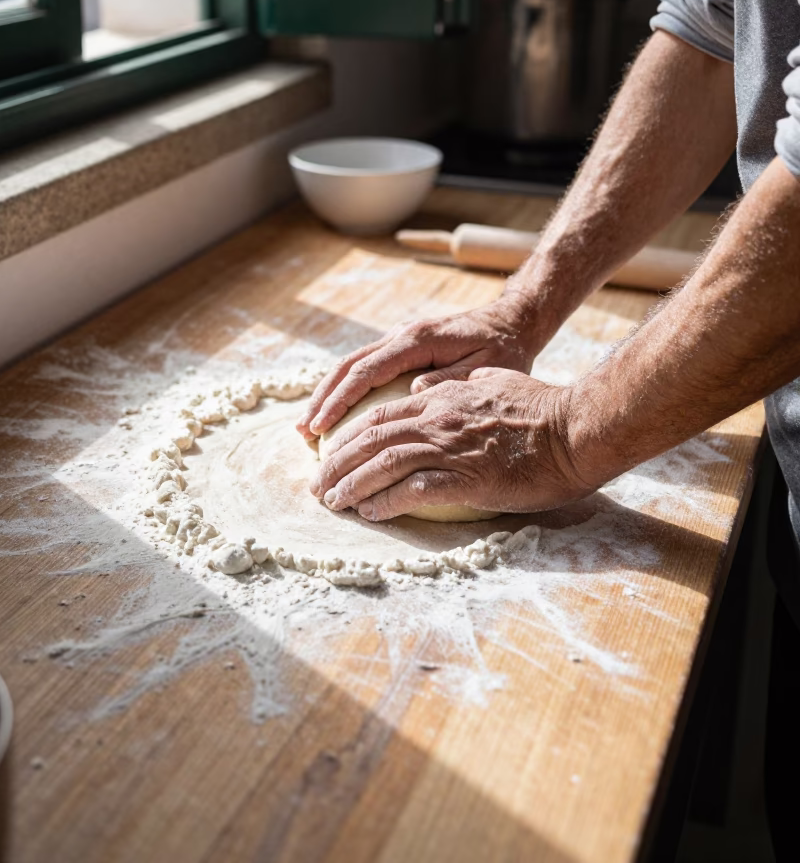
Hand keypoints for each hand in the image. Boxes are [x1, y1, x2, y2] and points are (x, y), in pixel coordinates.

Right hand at [298, 293, 548, 440]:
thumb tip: (414, 394)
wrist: (512, 321)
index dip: (341, 399)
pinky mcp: (402, 348)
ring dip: (328, 394)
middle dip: (323, 398)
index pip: (368, 371)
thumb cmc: (505, 349)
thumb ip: (452, 380)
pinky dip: (345, 390)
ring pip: (351, 366)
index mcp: (418, 340)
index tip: (321, 426)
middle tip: (302, 432)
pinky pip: (365, 369)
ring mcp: (399, 340)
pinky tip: (335, 415)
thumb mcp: (488, 367)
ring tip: (307, 427)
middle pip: (349, 366)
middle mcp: (402, 336)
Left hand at [309, 367, 593, 521]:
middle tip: (317, 486)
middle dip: (337, 463)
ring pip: (383, 464)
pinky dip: (386, 501)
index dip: (349, 436)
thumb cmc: (542, 408)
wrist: (575, 430)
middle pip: (371, 440)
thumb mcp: (494, 380)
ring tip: (332, 502)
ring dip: (351, 485)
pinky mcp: (467, 478)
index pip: (380, 416)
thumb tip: (430, 387)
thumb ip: (459, 385)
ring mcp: (451, 448)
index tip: (330, 455)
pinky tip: (370, 512)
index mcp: (442, 400)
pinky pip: (414, 490)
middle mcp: (438, 421)